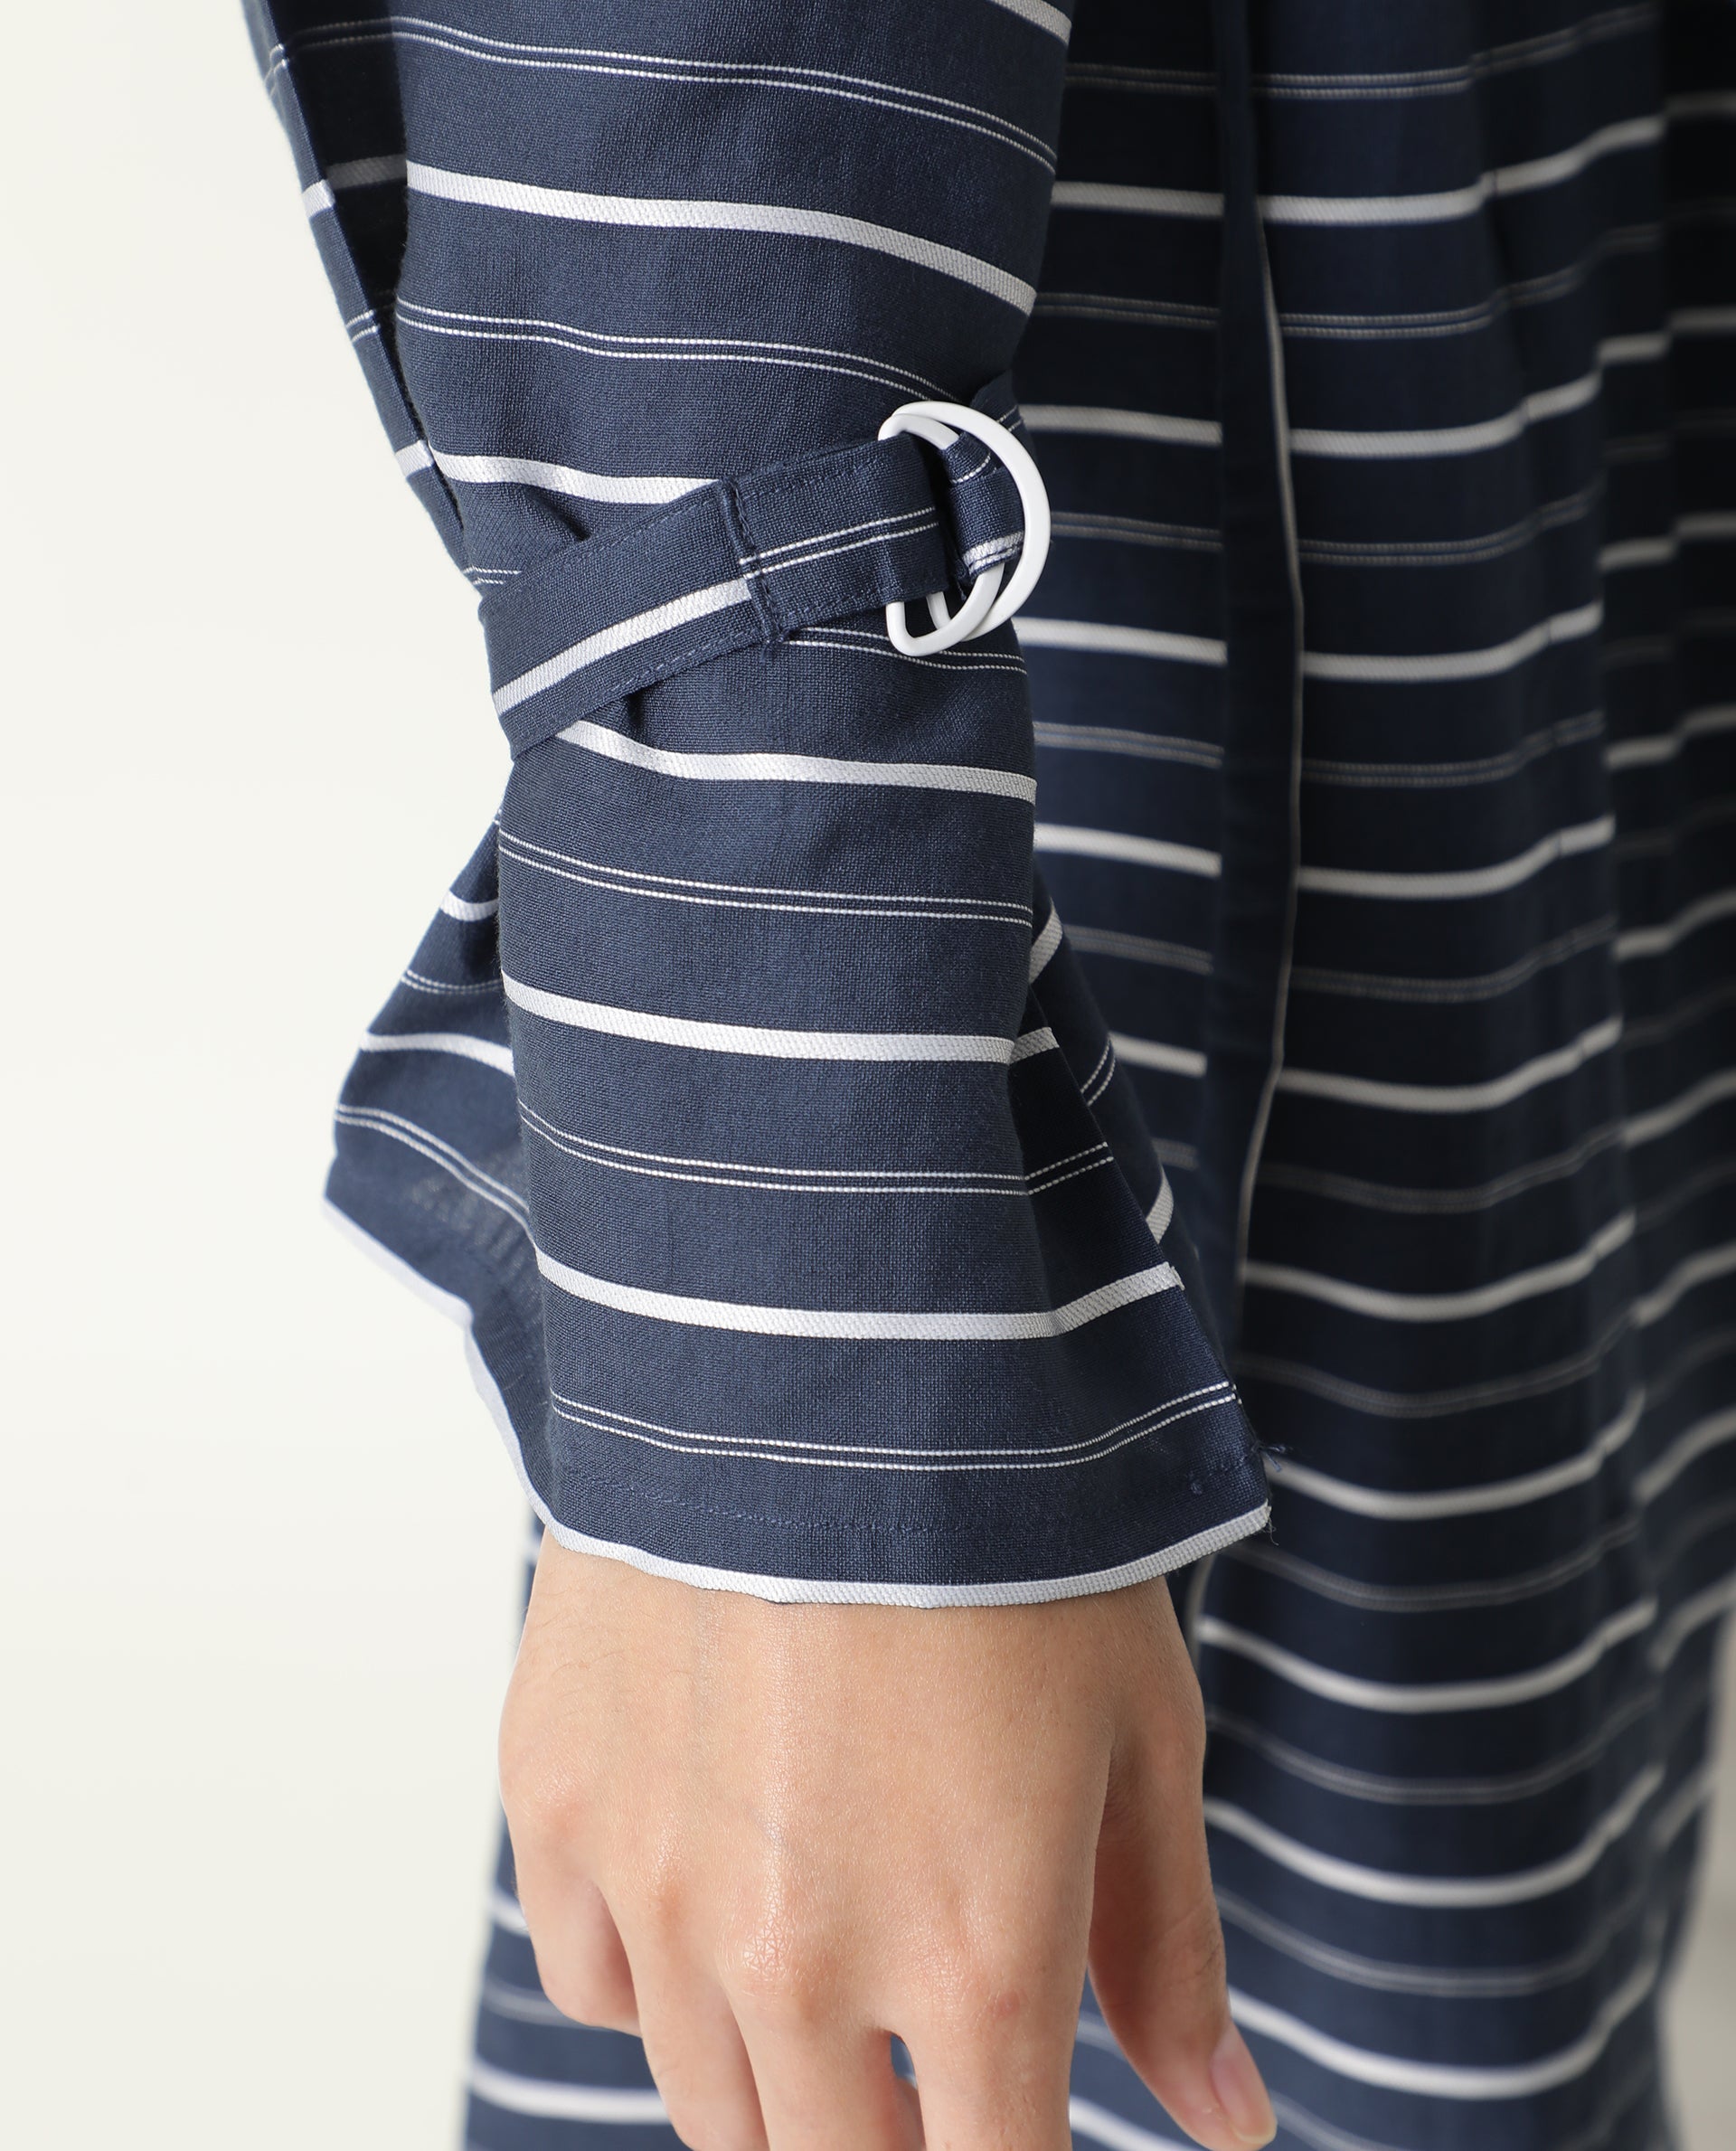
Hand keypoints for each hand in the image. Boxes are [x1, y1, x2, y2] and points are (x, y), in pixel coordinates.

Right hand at [500, 1539, 1275, 2150]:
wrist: (820, 1344)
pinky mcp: (554, 1801)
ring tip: (837, 1965)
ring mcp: (656, 1887)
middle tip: (935, 2065)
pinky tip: (719, 1883)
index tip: (1018, 2126)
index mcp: (977, 1956)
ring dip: (785, 2081)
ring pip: (709, 2108)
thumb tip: (1229, 2120)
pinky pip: (595, 1980)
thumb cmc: (1009, 1527)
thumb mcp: (1138, 1729)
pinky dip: (660, 1977)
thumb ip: (1171, 1949)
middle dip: (901, 2145)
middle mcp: (798, 1961)